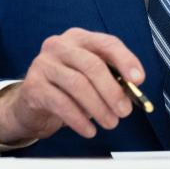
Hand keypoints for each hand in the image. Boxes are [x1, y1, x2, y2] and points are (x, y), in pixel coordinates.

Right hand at [0, 28, 142, 144]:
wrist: (31, 103)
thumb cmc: (67, 87)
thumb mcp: (90, 77)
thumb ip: (111, 77)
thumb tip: (133, 88)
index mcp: (79, 38)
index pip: (107, 43)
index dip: (126, 61)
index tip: (139, 80)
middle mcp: (60, 46)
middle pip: (92, 65)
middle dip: (113, 91)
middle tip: (124, 111)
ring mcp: (44, 64)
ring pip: (78, 84)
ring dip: (98, 107)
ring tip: (110, 123)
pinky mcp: (33, 86)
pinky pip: (61, 103)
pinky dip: (79, 119)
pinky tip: (89, 130)